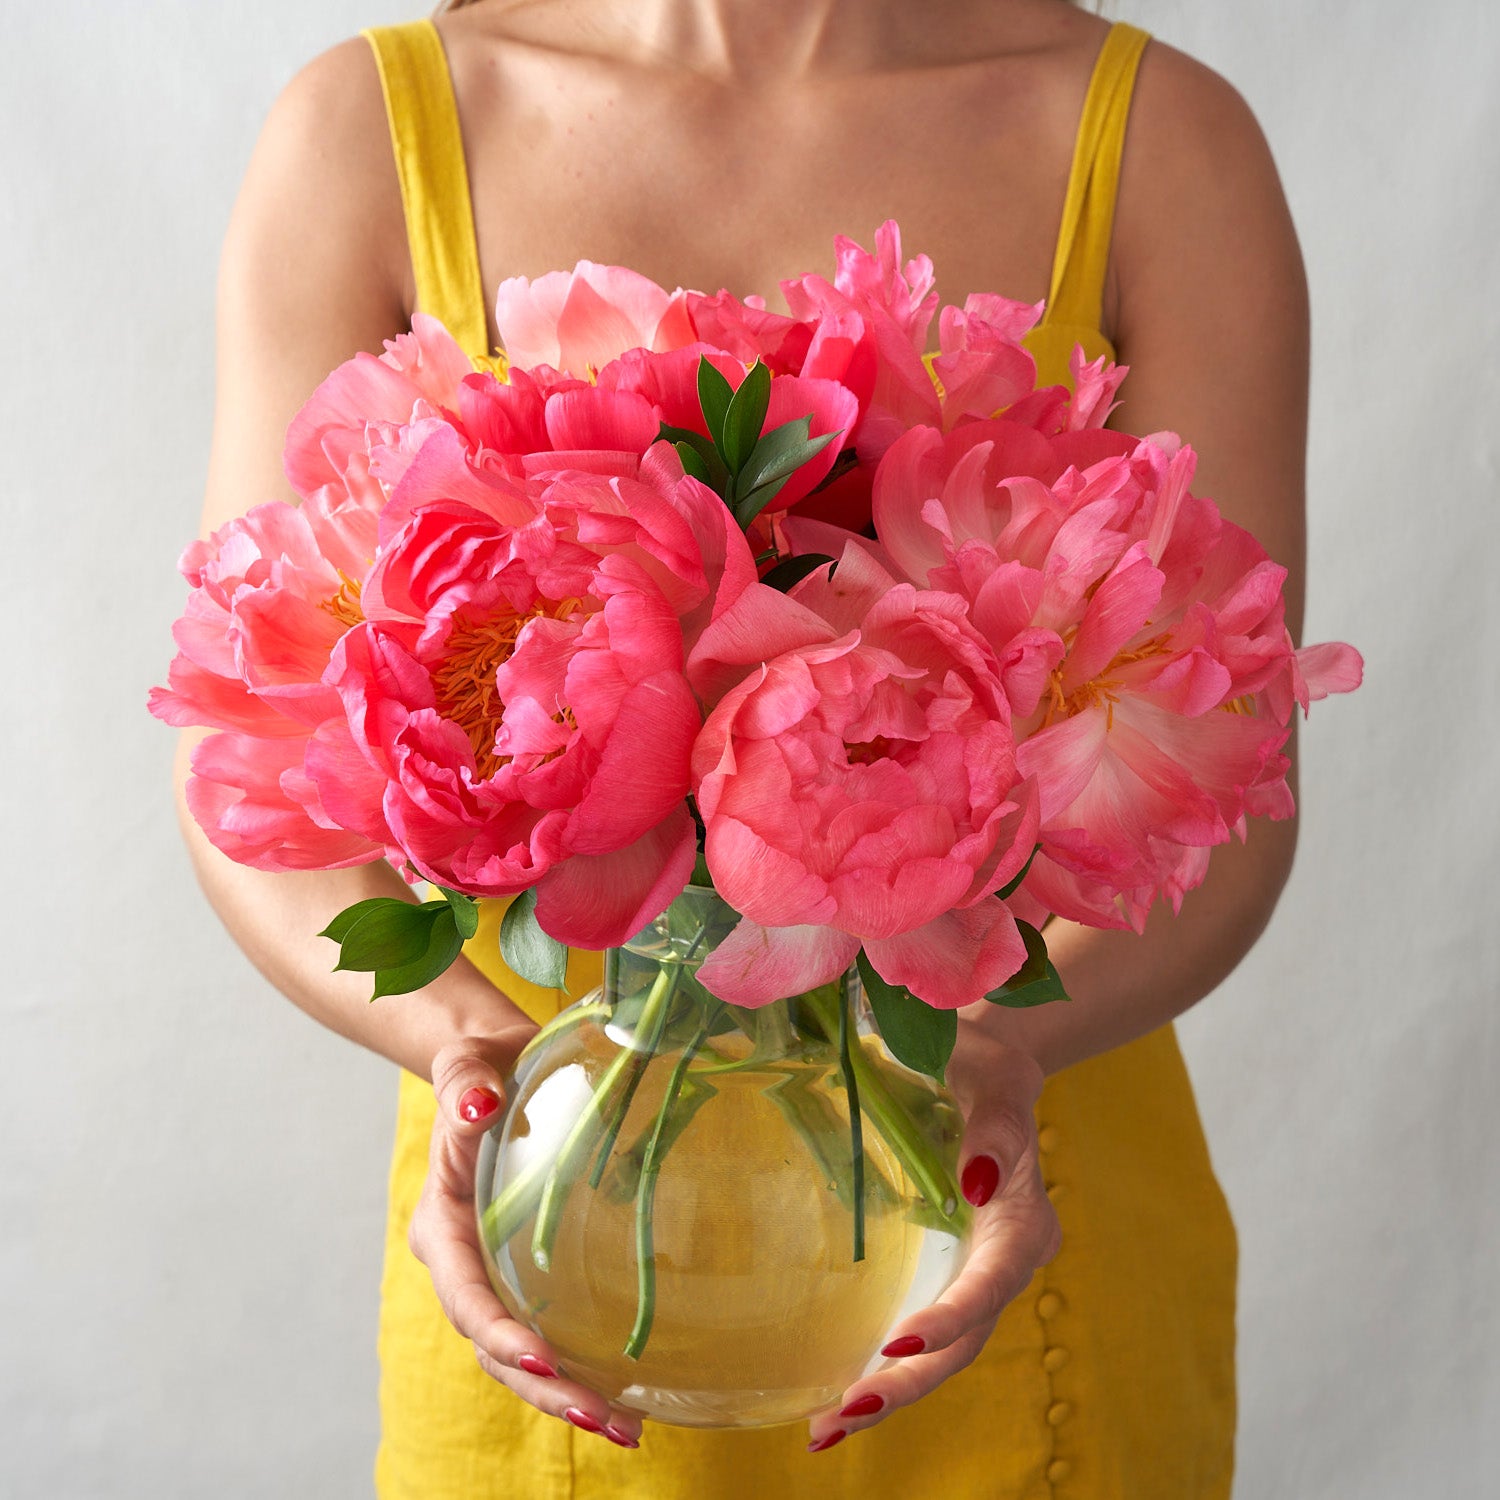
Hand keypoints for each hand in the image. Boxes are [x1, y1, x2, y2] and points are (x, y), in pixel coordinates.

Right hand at [408, 1034, 644, 1449]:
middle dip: (545, 1390)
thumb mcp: (465, 1067)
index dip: (497, 1333)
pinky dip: (588, 1366)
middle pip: (496, 1347)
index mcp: (443, 1225)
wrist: (496, 1072)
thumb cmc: (481, 1068)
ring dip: (571, 1395)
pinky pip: (555, 1330)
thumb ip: (463, 1085)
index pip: (464, 1294)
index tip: (540, 1359)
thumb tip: (477, 1106)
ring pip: (526, 1355)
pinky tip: (637, 1395)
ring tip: (628, 1428)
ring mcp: (499, 1275)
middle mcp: (467, 1264)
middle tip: (603, 1418)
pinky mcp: (532, 1274)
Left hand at [806, 1028, 1059, 1451]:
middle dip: (908, 1382)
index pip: (991, 1283)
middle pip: (965, 1340)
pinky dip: (882, 1367)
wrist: (975, 1062)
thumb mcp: (995, 1081)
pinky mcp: (942, 1272)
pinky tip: (831, 1394)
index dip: (950, 1319)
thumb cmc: (982, 1064)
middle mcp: (1003, 1259)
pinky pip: (918, 1330)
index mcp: (1022, 1221)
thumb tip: (979, 1181)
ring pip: (941, 1351)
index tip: (899, 1343)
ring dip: (890, 1392)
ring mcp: (972, 1272)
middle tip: (845, 1410)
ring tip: (825, 1428)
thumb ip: (996, 1130)